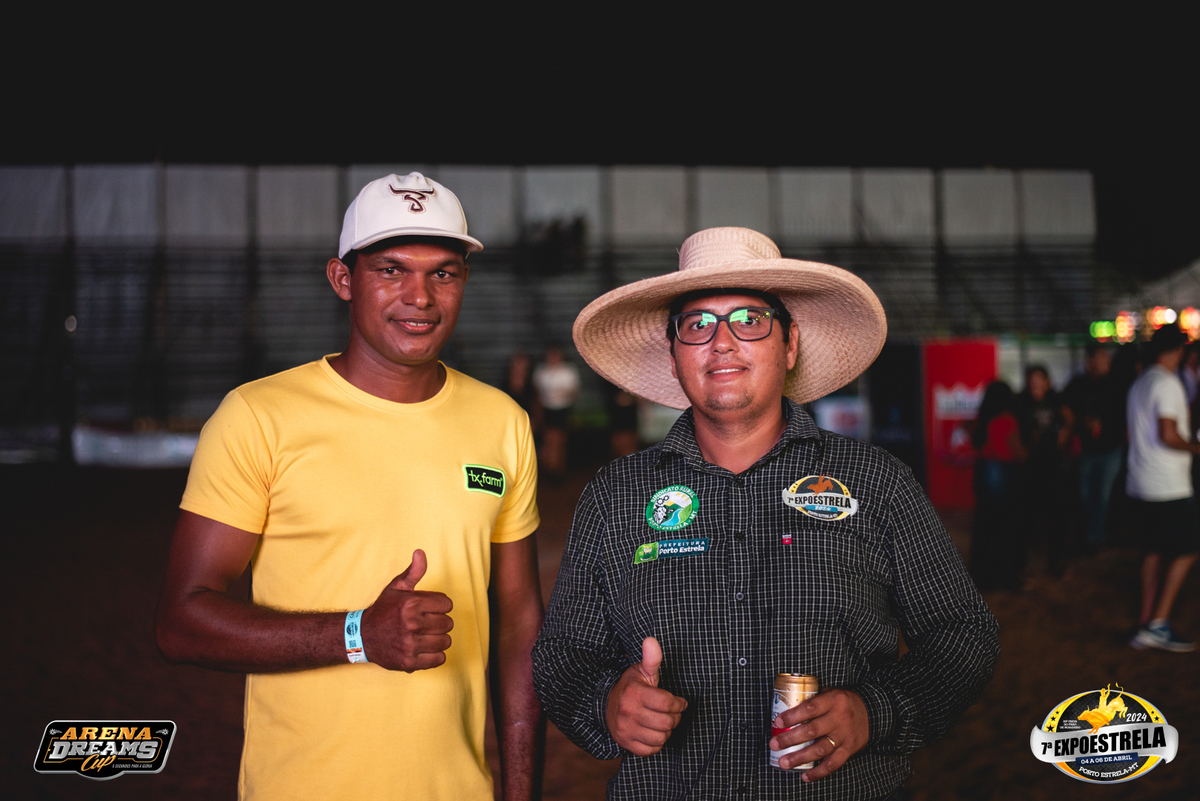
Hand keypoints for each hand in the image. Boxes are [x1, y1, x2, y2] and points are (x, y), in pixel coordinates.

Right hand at [360, 550, 453, 671]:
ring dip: (438, 639)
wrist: (361, 637)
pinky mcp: (409, 662)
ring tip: (425, 636)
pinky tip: (424, 648)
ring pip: (445, 641)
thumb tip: (420, 552)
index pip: (447, 604)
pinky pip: (439, 659)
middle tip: (426, 623)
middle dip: (439, 622)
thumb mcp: (396, 587)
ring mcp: (410, 645)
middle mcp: (411, 624)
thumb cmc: (383, 610)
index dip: (439, 605)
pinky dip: (435, 655)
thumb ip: (413, 571)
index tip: (429, 608)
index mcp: (411, 604)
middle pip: (448, 623)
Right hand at [606, 637, 687, 755]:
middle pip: (667, 722)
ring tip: (663, 722)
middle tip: (673, 713)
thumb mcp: (641, 670)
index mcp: (634, 692)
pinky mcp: (625, 743)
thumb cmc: (631, 687)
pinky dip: (656, 743)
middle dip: (675, 717)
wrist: (606, 705)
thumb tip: (651, 639)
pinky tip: (653, 732)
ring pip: (661, 737)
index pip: (667, 703)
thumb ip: (651, 658)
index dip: (679, 703)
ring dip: (666, 731)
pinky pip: (651, 750)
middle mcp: (628, 712)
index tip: (680, 702)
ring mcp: (625, 729)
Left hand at [768, 688, 868, 780]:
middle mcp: (840, 718)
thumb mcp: (831, 692)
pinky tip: (805, 776)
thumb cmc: (843, 702)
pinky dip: (819, 772)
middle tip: (774, 744)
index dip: (793, 716)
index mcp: (834, 700)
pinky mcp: (850, 749)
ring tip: (784, 762)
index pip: (810, 708)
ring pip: (821, 749)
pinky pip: (833, 764)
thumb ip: (813, 699)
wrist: (871, 712)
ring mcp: (845, 736)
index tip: (778, 722)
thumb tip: (786, 705)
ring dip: (800, 757)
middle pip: (812, 730)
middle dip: (790, 738)